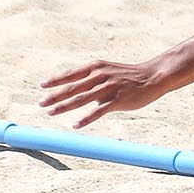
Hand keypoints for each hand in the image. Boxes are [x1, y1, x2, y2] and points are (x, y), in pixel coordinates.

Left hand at [39, 57, 171, 127]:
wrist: (153, 76)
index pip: (71, 74)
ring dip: (65, 106)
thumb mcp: (108, 73)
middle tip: (40, 103)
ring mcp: (109, 87)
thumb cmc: (128, 76)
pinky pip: (98, 111)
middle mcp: (100, 75)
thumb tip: (76, 95)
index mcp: (96, 67)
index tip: (41, 86)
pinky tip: (75, 125)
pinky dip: (86, 118)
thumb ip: (92, 83)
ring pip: (82, 98)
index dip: (56, 80)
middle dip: (55, 95)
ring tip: (51, 113)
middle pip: (73, 87)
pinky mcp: (118, 100)